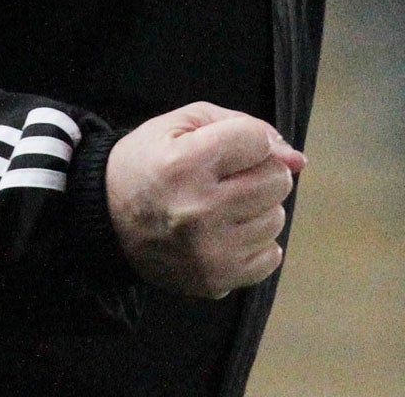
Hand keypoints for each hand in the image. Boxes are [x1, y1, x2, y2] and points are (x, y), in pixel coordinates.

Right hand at [104, 101, 305, 298]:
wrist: (106, 219)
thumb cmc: (148, 162)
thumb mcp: (184, 124)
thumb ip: (244, 126)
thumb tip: (297, 159)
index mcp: (185, 164)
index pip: (257, 140)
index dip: (247, 139)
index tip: (226, 147)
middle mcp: (198, 211)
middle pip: (276, 180)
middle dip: (259, 171)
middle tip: (227, 176)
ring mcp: (209, 251)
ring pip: (277, 218)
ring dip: (257, 207)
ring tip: (223, 205)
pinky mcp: (215, 280)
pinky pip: (271, 256)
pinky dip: (256, 241)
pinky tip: (227, 232)